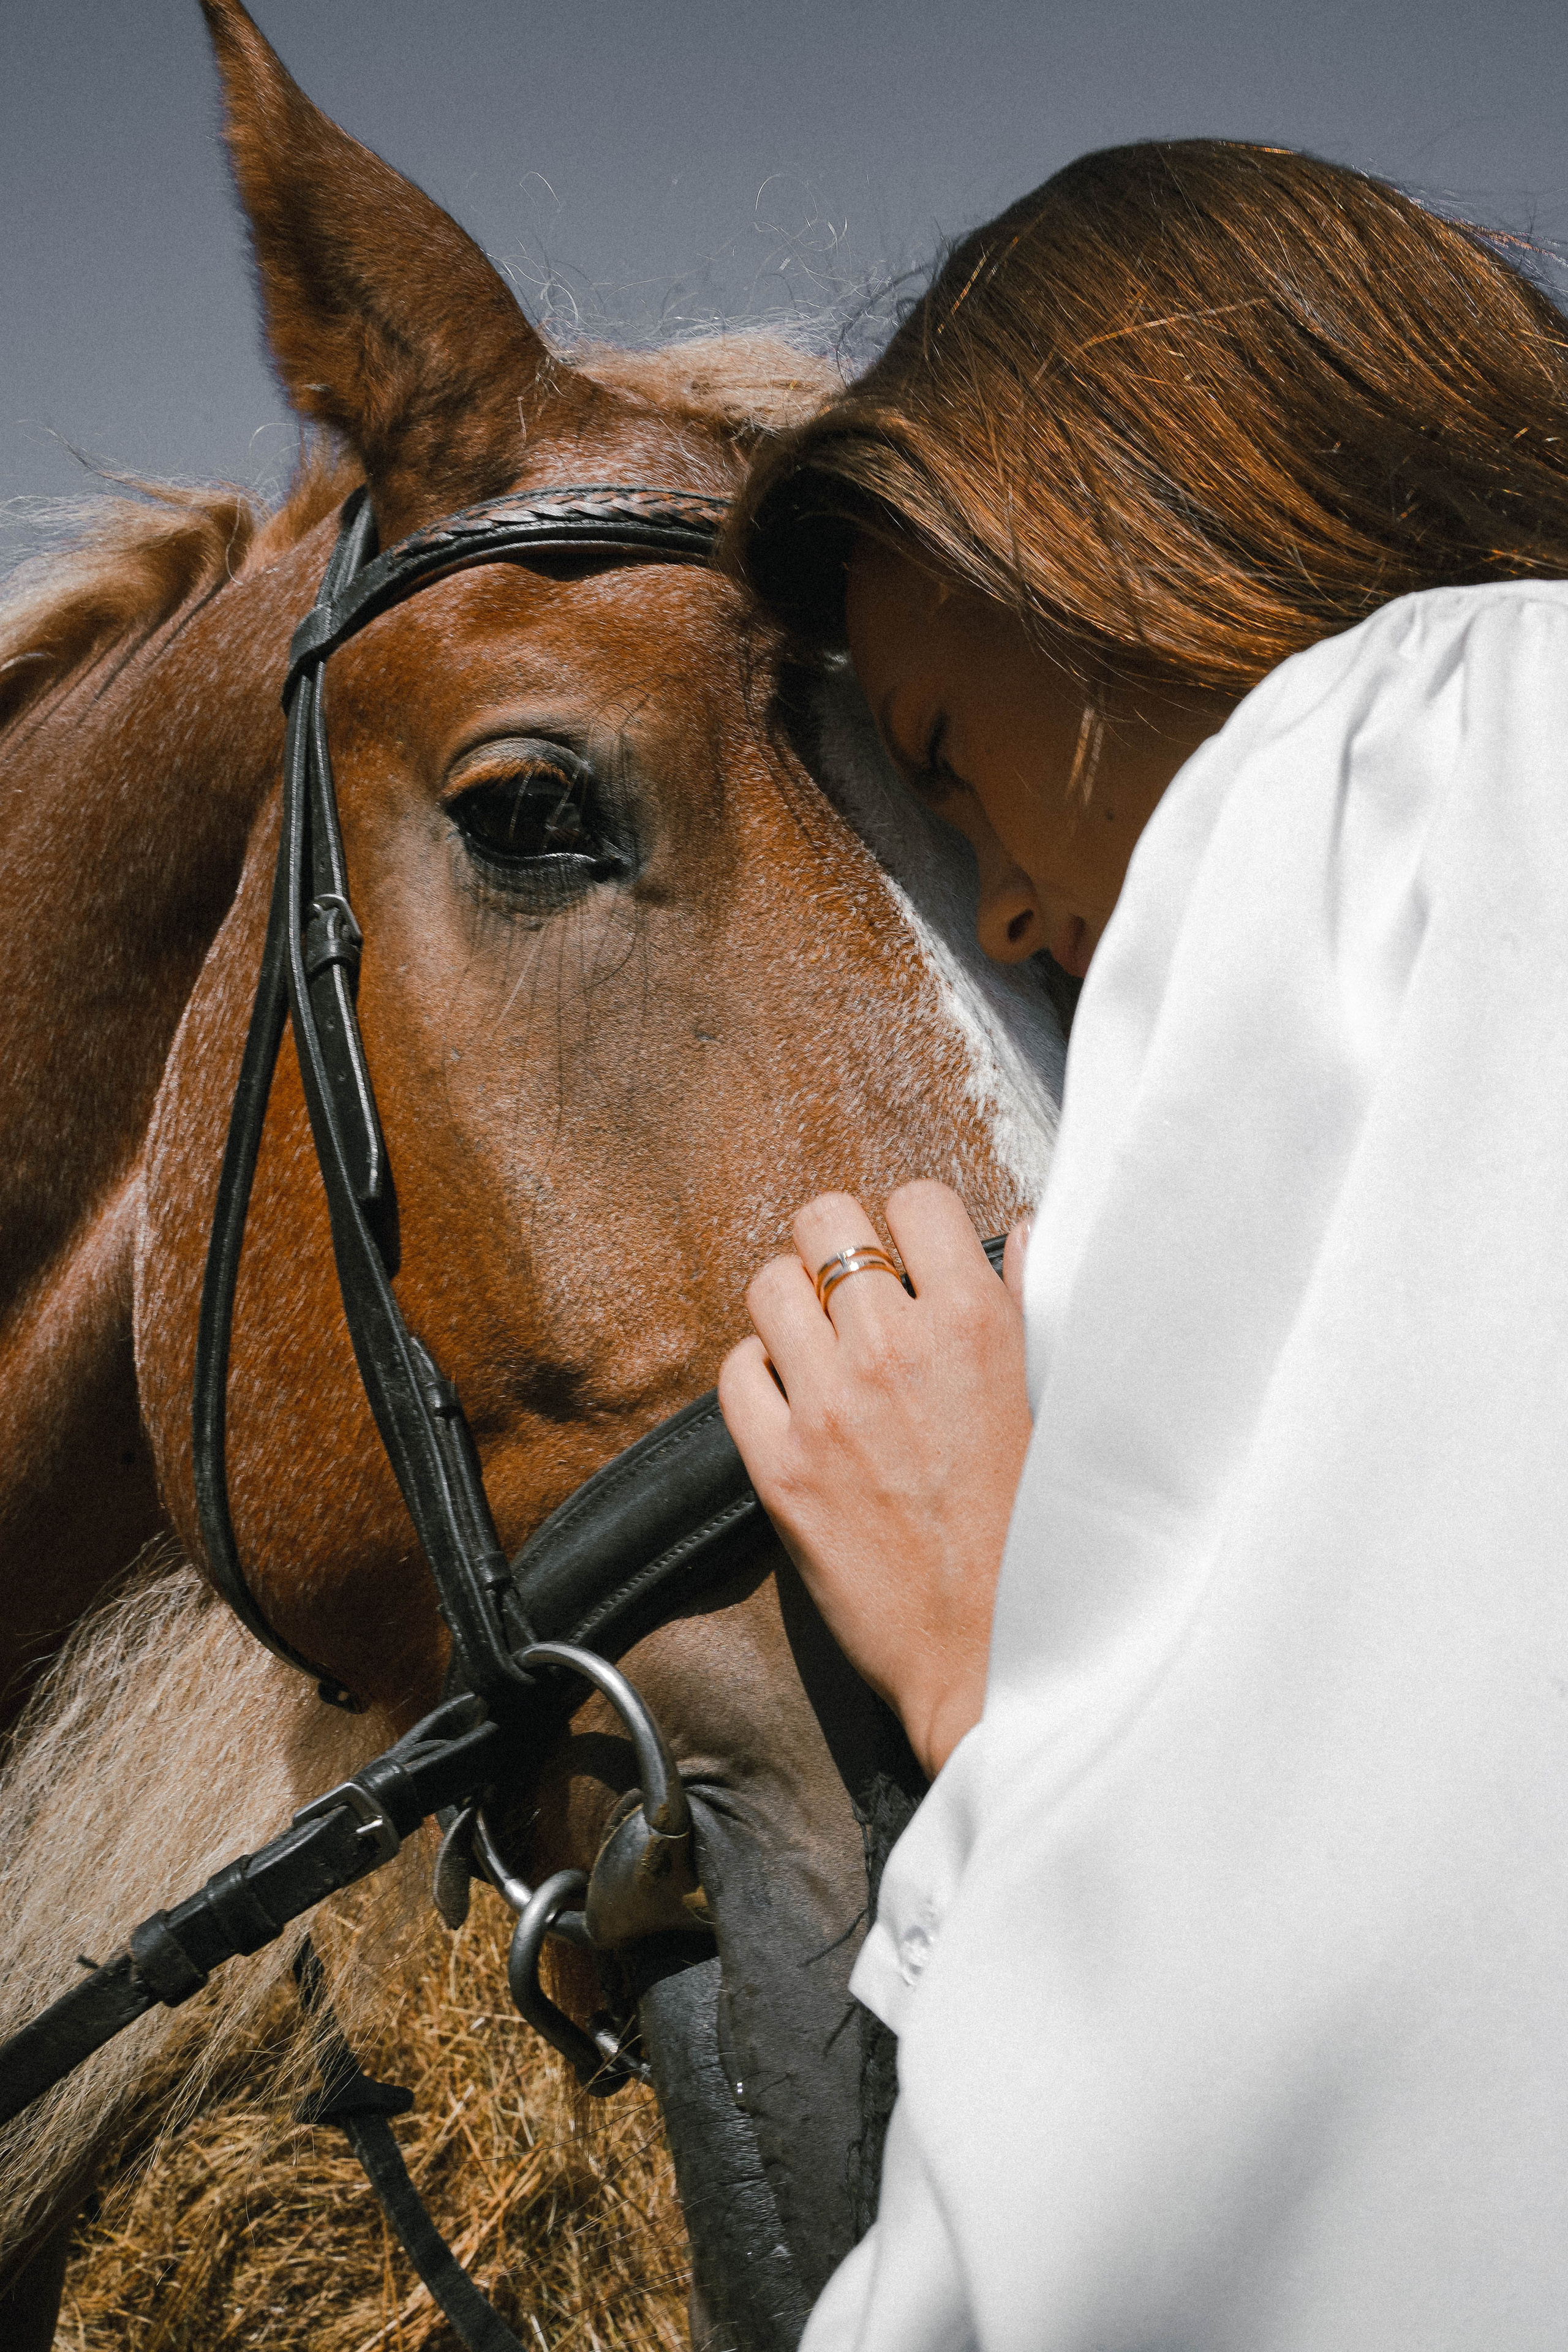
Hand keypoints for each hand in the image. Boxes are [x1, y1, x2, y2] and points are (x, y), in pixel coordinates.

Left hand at [718, 1181, 1032, 1778]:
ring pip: (769, 1285)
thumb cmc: (1045, 1537)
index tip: (916, 1256)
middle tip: (854, 1288)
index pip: (915, 1199)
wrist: (1000, 1655)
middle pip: (824, 1219)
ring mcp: (829, 1404)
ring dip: (792, 1305)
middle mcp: (895, 1347)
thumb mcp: (1062, 1403)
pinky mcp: (780, 1465)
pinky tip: (792, 1399)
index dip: (912, 1222)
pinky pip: (736, 1370)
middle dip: (837, 1244)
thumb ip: (1036, 1307)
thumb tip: (1022, 1234)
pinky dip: (757, 1374)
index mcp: (977, 1323)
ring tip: (820, 1343)